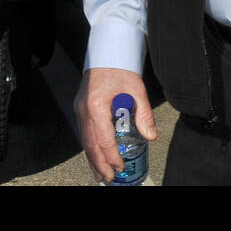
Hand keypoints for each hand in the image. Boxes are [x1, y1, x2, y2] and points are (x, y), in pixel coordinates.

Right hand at [74, 67, 157, 182]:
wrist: (108, 53)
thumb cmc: (120, 68)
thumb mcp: (136, 90)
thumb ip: (144, 114)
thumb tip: (150, 135)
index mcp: (96, 105)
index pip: (103, 139)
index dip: (111, 156)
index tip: (119, 166)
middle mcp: (84, 109)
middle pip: (90, 144)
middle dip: (99, 164)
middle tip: (109, 178)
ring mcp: (80, 110)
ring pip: (84, 141)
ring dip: (92, 159)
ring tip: (100, 174)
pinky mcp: (81, 109)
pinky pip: (84, 133)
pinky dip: (90, 148)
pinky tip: (95, 156)